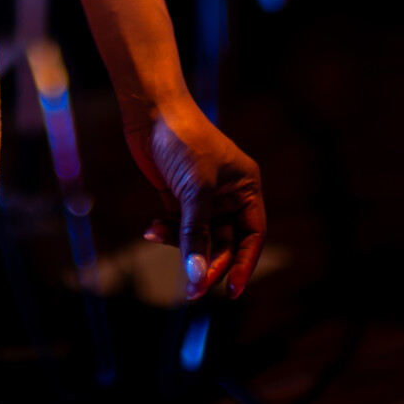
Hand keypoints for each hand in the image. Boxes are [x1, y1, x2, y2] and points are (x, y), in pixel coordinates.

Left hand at [124, 94, 264, 301]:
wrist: (150, 111)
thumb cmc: (184, 140)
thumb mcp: (195, 189)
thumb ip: (196, 233)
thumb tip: (197, 276)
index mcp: (246, 188)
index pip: (253, 235)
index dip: (245, 264)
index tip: (233, 292)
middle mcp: (228, 195)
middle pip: (225, 242)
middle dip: (208, 262)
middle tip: (194, 287)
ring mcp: (203, 197)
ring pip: (199, 237)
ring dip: (182, 245)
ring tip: (160, 239)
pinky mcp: (178, 196)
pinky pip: (179, 227)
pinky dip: (167, 232)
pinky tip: (152, 230)